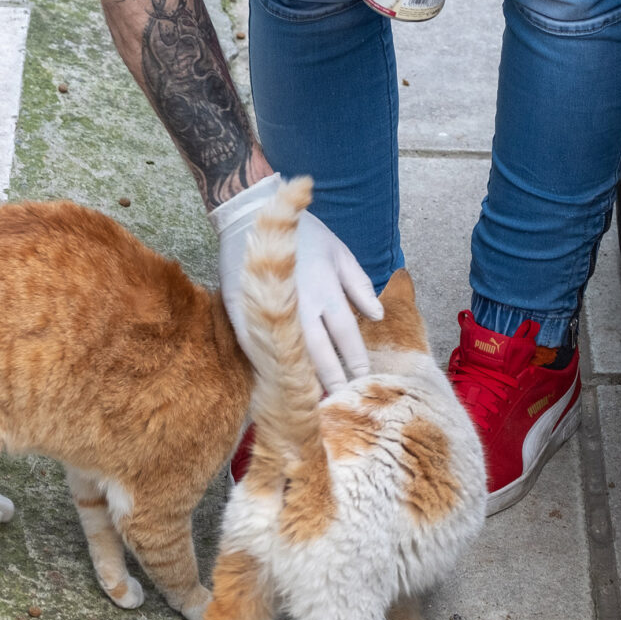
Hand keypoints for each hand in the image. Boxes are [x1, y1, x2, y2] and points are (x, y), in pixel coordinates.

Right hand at [212, 175, 383, 390]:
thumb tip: (376, 316)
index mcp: (326, 291)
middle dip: (333, 380)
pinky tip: (277, 382)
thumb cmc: (302, 235)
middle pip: (321, 354)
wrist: (252, 217)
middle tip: (341, 402)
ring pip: (291, 355)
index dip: (355, 361)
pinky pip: (260, 347)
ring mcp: (271, 311)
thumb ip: (359, 285)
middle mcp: (301, 305)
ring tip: (313, 401)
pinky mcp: (243, 313)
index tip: (363, 380)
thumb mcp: (339, 252)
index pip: (346, 337)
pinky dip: (271, 366)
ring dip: (304, 381)